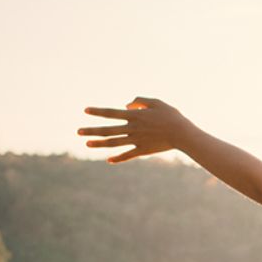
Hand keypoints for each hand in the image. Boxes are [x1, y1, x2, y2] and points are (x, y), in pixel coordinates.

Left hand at [78, 97, 198, 163]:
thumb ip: (140, 101)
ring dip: (99, 144)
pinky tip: (109, 160)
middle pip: (108, 130)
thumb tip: (127, 105)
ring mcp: (136, 140)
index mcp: (135, 116)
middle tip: (78, 131)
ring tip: (87, 144)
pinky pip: (128, 155)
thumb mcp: (157, 102)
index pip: (111, 113)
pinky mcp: (143, 150)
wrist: (183, 134)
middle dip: (92, 130)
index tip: (85, 110)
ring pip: (114, 143)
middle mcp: (132, 129)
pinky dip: (118, 158)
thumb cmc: (172, 116)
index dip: (98, 111)